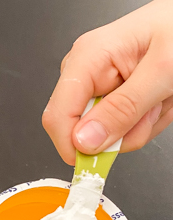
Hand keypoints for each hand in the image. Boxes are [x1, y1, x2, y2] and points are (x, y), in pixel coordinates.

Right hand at [42, 0, 172, 164]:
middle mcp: (85, 73)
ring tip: (158, 99)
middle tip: (151, 110)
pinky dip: (143, 123)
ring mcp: (97, 87)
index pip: (57, 118)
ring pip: (104, 137)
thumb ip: (123, 109)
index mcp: (87, 58)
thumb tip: (84, 141)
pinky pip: (118, 131)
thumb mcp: (161, 71)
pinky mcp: (109, 98)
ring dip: (139, 127)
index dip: (75, 147)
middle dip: (122, 133)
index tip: (101, 161)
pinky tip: (155, 101)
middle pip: (82, 133)